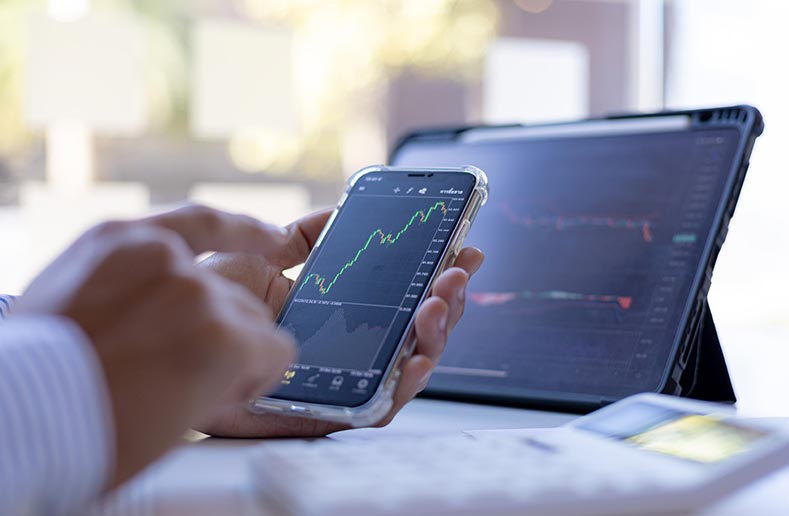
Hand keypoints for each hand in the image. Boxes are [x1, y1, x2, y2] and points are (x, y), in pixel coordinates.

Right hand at [14, 206, 296, 486]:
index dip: (246, 232)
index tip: (279, 238)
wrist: (20, 416)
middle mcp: (165, 258)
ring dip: (233, 360)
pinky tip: (213, 398)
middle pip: (233, 291)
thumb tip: (162, 313)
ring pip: (253, 324)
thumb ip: (126, 288)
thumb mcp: (71, 300)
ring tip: (179, 392)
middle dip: (223, 333)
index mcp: (119, 242)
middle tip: (188, 370)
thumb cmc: (35, 375)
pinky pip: (275, 352)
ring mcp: (197, 292)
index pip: (201, 223)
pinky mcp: (222, 334)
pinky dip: (257, 377)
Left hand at [196, 209, 483, 437]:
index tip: (461, 248)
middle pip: (416, 332)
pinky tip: (415, 358)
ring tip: (439, 304)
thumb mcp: (261, 255)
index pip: (404, 299)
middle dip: (447, 301)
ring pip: (408, 367)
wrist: (167, 337)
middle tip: (456, 273)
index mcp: (340, 314)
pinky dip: (403, 387)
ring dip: (435, 336)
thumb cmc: (208, 302)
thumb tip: (339, 212)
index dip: (437, 275)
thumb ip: (303, 236)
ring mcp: (342, 380)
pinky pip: (378, 408)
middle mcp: (350, 348)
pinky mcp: (327, 412)